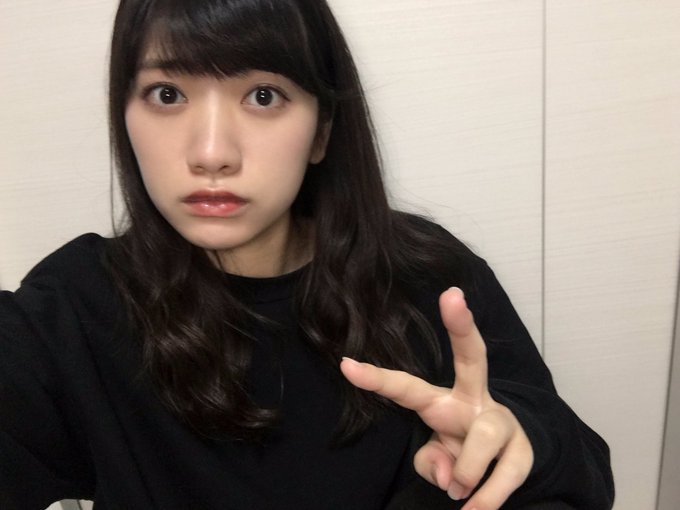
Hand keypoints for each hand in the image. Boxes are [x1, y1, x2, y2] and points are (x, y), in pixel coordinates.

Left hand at [340, 287, 532, 509]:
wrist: (507, 464)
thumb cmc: (460, 451)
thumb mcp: (436, 459)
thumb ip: (432, 463)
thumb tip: (451, 475)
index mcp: (441, 401)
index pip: (406, 386)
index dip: (377, 378)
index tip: (346, 364)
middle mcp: (473, 398)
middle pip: (472, 355)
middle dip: (462, 327)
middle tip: (452, 295)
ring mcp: (502, 419)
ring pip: (484, 436)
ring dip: (467, 471)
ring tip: (460, 494)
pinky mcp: (525, 448)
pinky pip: (506, 474)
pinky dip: (486, 499)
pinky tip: (476, 508)